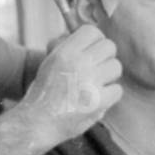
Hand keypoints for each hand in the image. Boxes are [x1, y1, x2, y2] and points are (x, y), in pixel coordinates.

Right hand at [15, 25, 121, 148]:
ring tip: (97, 83)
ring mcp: (91, 83)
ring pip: (116, 67)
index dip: (94, 40)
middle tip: (97, 67)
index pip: (93, 32)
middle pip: (109, 46)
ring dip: (109, 75)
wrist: (37, 122)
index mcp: (65, 52)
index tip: (91, 49)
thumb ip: (65, 47)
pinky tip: (99, 98)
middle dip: (105, 55)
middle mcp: (79, 64)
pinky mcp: (99, 102)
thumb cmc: (42, 93)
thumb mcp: (49, 62)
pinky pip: (117, 89)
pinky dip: (110, 95)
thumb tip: (80, 37)